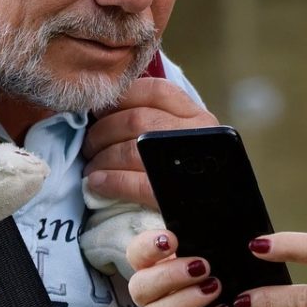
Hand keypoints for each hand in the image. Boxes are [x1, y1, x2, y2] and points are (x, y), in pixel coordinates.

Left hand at [83, 77, 216, 207]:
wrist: (218, 216)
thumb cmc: (193, 178)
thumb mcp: (183, 141)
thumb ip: (157, 122)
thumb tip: (107, 108)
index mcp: (196, 117)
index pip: (155, 90)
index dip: (121, 98)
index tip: (99, 111)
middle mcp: (197, 134)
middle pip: (136, 120)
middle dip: (103, 131)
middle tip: (89, 145)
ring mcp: (190, 164)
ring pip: (132, 149)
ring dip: (101, 158)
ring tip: (91, 168)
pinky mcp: (178, 195)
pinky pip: (136, 183)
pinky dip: (111, 181)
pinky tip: (97, 184)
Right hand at [126, 229, 275, 306]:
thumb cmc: (235, 283)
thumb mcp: (222, 256)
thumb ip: (208, 238)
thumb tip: (208, 214)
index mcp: (159, 272)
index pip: (135, 256)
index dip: (146, 247)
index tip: (172, 239)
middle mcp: (157, 302)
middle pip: (138, 288)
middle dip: (167, 275)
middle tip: (203, 266)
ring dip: (184, 300)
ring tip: (216, 288)